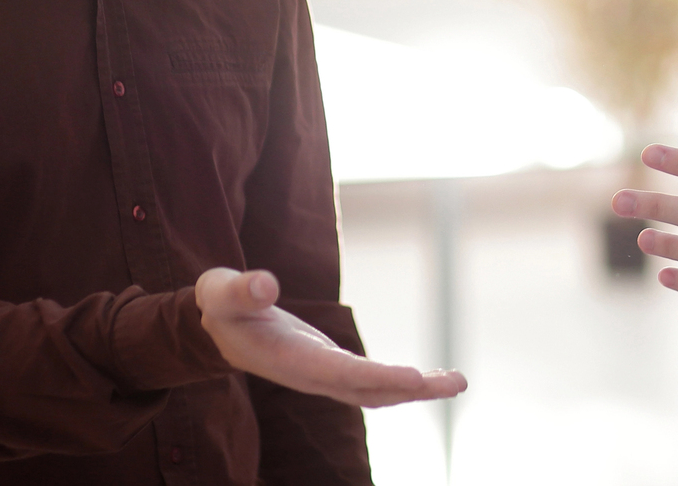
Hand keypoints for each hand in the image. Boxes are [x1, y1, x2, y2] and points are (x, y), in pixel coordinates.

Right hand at [194, 268, 465, 406]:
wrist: (219, 327)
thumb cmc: (222, 304)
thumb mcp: (221, 291)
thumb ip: (241, 290)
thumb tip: (265, 285)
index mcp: (288, 359)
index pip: (338, 373)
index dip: (377, 377)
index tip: (414, 379)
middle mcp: (311, 376)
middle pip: (367, 391)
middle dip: (412, 389)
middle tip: (456, 383)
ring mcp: (324, 376)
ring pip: (376, 391)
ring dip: (417, 389)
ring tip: (458, 381)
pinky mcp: (333, 369)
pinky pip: (374, 383)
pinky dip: (405, 382)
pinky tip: (432, 378)